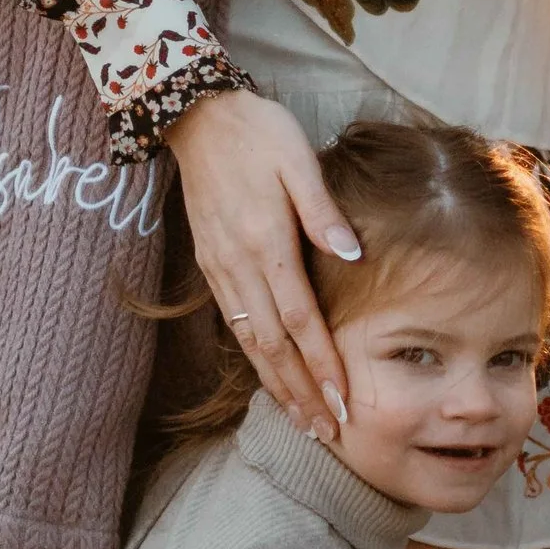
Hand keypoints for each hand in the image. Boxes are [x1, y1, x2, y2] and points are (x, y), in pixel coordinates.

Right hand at [167, 86, 356, 437]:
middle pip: (272, 346)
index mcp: (265, 241)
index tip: (343, 400)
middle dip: (301, 392)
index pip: (299, 319)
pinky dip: (255, 360)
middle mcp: (239, 265)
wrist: (196, 116)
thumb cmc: (258, 132)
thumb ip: (322, 210)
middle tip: (329, 432)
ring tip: (303, 421)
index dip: (321, 363)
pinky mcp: (211, 265)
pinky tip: (271, 378)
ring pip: (249, 343)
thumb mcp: (297, 159)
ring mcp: (221, 269)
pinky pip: (234, 325)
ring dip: (277, 386)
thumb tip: (353, 256)